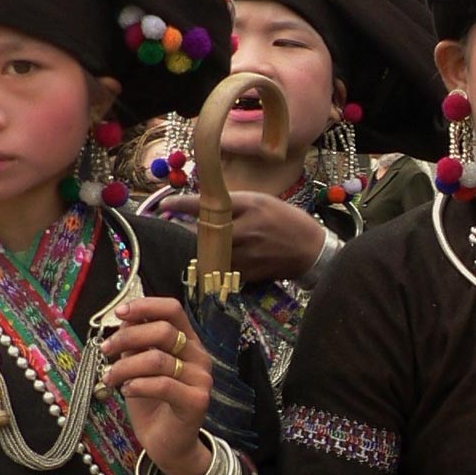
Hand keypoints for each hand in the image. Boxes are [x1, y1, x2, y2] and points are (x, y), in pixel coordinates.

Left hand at [102, 297, 212, 474]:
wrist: (168, 444)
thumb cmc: (152, 403)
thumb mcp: (138, 367)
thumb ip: (136, 343)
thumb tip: (124, 319)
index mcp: (188, 342)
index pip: (173, 310)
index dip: (146, 306)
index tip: (119, 313)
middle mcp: (199, 356)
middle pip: (164, 330)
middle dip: (127, 338)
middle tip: (105, 350)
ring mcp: (201, 378)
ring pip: (158, 359)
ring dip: (125, 366)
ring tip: (109, 378)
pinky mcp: (197, 401)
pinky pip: (163, 385)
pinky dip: (137, 385)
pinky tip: (126, 390)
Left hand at [159, 191, 325, 283]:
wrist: (311, 249)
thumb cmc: (287, 220)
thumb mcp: (262, 202)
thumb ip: (234, 203)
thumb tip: (204, 205)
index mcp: (248, 208)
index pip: (207, 205)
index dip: (182, 205)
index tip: (164, 204)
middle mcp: (245, 230)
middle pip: (203, 234)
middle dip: (188, 232)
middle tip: (177, 228)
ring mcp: (246, 254)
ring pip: (210, 254)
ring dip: (201, 251)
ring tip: (200, 246)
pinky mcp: (248, 273)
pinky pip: (223, 269)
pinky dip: (217, 265)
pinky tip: (220, 261)